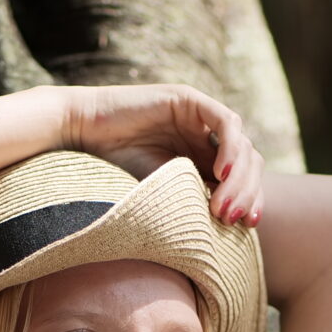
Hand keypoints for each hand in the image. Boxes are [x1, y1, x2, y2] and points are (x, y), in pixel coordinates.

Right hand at [58, 84, 264, 225]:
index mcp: (203, 158)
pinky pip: (225, 123)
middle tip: (233, 220)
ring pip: (242, 145)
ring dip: (239, 179)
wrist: (79, 135)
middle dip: (247, 192)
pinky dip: (230, 149)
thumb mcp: (164, 192)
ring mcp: (200, 117)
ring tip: (224, 207)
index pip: (243, 177)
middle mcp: (206, 136)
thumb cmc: (113, 169)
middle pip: (249, 161)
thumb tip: (228, 230)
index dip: (251, 199)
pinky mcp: (189, 100)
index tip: (246, 226)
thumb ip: (195, 200)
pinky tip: (220, 174)